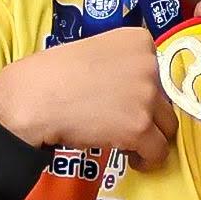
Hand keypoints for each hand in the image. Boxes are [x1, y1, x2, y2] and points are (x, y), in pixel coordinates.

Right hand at [0, 25, 169, 162]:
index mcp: (138, 40)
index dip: (143, 91)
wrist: (33, 98)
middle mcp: (149, 64)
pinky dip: (147, 159)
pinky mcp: (140, 126)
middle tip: (124, 123)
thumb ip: (121, 64)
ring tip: (130, 144)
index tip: (126, 101)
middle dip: (148, 114)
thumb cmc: (52, 74)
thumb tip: (134, 91)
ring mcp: (146, 96)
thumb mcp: (94, 50)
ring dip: (150, 136)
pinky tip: (132, 158)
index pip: (158, 71)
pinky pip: (158, 151)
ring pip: (166, 126)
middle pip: (165, 99)